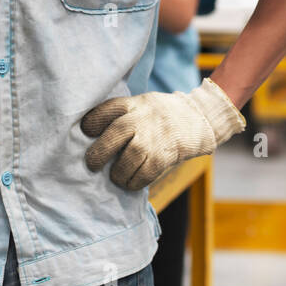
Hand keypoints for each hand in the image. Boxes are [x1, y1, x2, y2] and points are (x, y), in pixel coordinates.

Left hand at [81, 78, 245, 190]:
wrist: (200, 118)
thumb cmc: (163, 115)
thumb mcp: (144, 103)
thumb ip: (124, 114)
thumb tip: (94, 136)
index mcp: (136, 103)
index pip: (109, 109)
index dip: (92, 122)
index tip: (85, 131)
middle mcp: (144, 118)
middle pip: (117, 132)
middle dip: (99, 151)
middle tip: (92, 164)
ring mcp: (156, 137)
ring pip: (130, 157)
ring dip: (118, 172)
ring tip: (115, 176)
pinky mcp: (166, 155)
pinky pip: (145, 173)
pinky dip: (134, 182)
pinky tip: (130, 183)